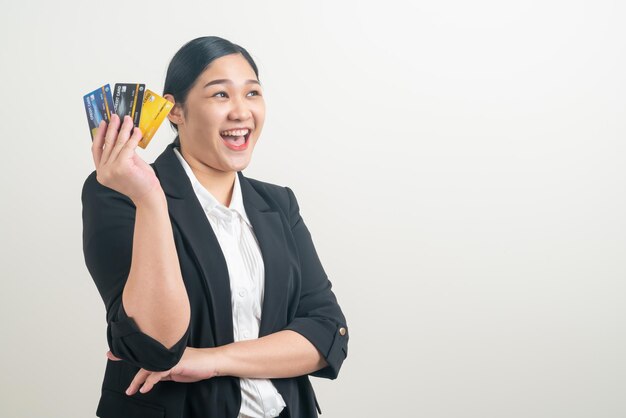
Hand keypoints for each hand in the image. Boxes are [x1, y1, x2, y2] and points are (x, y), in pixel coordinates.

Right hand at [91, 113, 161, 205]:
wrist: (149, 195)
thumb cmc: (140, 182)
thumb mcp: (127, 164)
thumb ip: (121, 152)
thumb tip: (122, 133)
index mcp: (101, 172)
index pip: (97, 150)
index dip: (99, 135)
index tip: (102, 123)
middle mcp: (103, 172)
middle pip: (107, 144)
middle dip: (112, 128)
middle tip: (116, 117)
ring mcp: (111, 170)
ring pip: (118, 144)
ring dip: (124, 130)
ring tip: (128, 120)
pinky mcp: (122, 167)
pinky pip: (128, 147)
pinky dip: (133, 137)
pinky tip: (137, 131)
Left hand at [106, 347, 220, 394]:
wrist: (212, 363)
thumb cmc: (196, 366)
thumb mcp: (176, 370)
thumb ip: (163, 372)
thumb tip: (152, 378)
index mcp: (165, 353)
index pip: (145, 353)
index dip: (130, 350)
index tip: (114, 349)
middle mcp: (166, 353)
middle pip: (143, 357)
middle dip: (125, 355)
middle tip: (110, 355)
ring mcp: (170, 358)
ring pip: (149, 367)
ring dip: (137, 380)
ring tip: (130, 390)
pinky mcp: (176, 364)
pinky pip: (159, 373)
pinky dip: (150, 381)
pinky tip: (145, 388)